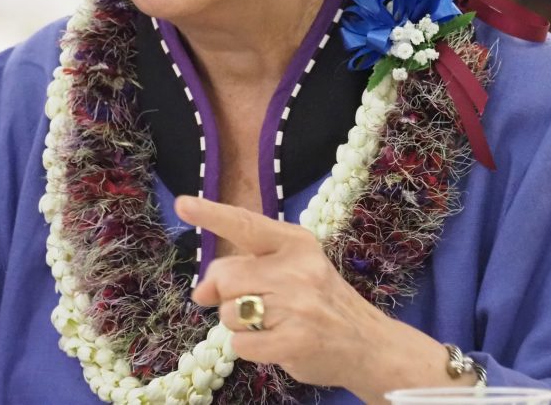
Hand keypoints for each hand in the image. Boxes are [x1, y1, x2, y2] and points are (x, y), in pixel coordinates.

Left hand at [175, 195, 459, 402]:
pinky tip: (275, 343)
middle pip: (226, 276)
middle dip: (229, 295)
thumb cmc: (321, 302)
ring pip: (229, 313)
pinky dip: (249, 348)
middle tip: (256, 304)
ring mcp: (296, 306)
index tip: (182, 203)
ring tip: (273, 323)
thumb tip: (201, 291)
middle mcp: (296, 268)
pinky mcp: (293, 341)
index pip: (246, 223)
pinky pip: (240, 344)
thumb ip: (245, 270)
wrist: (368, 344)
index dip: (211, 214)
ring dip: (240, 324)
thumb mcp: (292, 271)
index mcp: (296, 242)